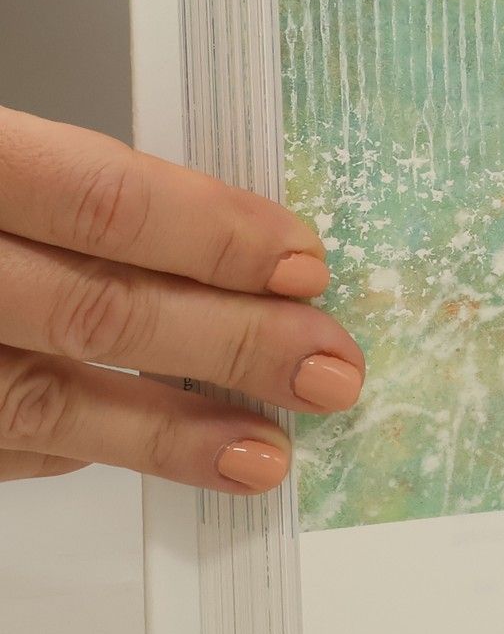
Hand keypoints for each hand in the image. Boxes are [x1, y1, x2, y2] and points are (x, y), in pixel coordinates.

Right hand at [0, 106, 362, 488]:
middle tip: (332, 367)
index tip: (304, 263)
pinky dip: (66, 447)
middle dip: (229, 343)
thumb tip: (221, 230)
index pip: (100, 199)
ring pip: (41, 400)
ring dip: (167, 433)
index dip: (212, 234)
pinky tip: (142, 449)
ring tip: (269, 451)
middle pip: (93, 307)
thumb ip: (67, 181)